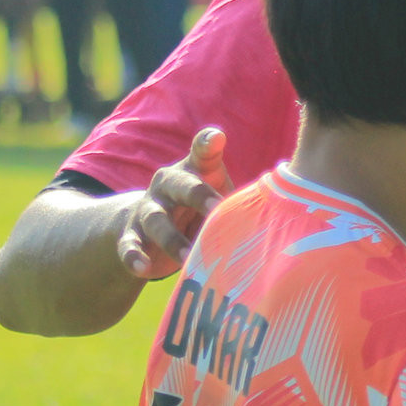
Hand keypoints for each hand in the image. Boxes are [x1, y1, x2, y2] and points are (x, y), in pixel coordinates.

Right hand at [118, 127, 229, 278]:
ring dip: (171, 239)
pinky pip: (129, 245)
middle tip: (216, 208)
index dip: (208, 144)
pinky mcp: (132, 235)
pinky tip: (141, 267)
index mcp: (193, 171)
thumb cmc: (201, 211)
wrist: (152, 229)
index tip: (216, 138)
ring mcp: (148, 209)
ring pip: (155, 219)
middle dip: (197, 195)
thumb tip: (277, 216)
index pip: (202, 153)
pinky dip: (133, 256)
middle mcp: (168, 185)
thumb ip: (239, 200)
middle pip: (179, 186)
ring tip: (186, 258)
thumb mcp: (220, 200)